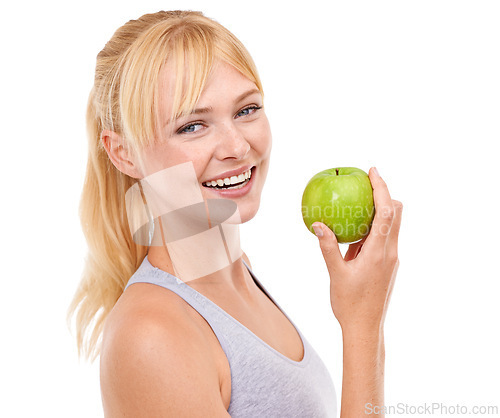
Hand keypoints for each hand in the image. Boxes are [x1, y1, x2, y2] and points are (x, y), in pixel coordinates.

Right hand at [312, 167, 402, 332]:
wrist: (366, 328)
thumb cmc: (350, 304)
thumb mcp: (335, 273)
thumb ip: (328, 246)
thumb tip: (318, 224)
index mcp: (379, 252)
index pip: (387, 212)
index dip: (382, 188)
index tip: (373, 172)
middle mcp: (390, 252)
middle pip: (397, 214)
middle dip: (386, 194)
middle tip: (366, 183)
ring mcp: (391, 258)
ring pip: (392, 225)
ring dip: (381, 210)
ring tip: (359, 202)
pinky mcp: (387, 264)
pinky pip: (384, 237)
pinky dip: (375, 226)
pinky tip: (356, 229)